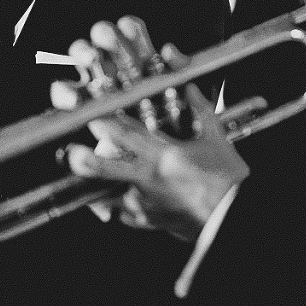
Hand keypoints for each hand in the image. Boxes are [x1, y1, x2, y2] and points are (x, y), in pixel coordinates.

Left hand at [51, 17, 248, 241]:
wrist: (235, 220)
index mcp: (166, 158)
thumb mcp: (216, 139)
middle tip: (71, 152)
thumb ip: (199, 108)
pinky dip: (119, 205)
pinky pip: (124, 214)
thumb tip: (188, 84)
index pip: (128, 135)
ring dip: (97, 185)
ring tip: (86, 177)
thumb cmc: (229, 181)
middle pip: (107, 169)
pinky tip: (118, 197)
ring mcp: (146, 205)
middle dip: (86, 160)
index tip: (90, 115)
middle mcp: (150, 182)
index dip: (105, 123)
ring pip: (108, 195)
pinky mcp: (148, 222)